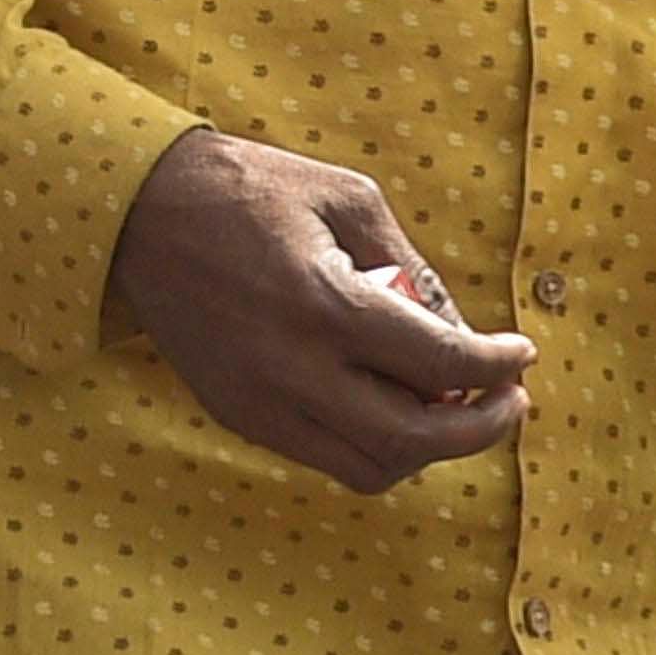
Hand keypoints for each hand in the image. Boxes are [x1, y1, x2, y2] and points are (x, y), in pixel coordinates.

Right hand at [105, 127, 536, 494]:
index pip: (443, 363)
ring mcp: (260, 400)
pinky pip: (323, 456)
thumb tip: (461, 333)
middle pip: (416, 439)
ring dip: (425, 447)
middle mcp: (293, 367)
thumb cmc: (246, 188)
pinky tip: (384, 403)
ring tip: (446, 404)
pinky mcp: (236, 412)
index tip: (521, 354)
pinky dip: (370, 444)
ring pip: (371, 467)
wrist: (134, 208)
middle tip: (507, 401)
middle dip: (480, 428)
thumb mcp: (343, 196)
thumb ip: (412, 265)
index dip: (499, 366)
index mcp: (325, 303)